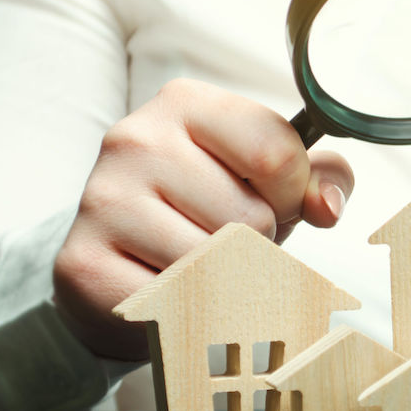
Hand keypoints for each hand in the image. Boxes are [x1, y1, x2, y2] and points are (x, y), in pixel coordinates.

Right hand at [52, 79, 353, 360]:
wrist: (119, 264)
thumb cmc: (206, 214)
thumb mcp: (269, 182)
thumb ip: (318, 178)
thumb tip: (326, 207)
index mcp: (186, 103)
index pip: (277, 154)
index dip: (294, 195)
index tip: (275, 203)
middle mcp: (136, 139)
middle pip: (251, 216)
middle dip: (257, 242)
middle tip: (228, 239)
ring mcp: (103, 198)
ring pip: (216, 262)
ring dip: (226, 278)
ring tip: (201, 264)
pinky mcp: (84, 261)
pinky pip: (176, 300)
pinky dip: (188, 308)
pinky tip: (167, 289)